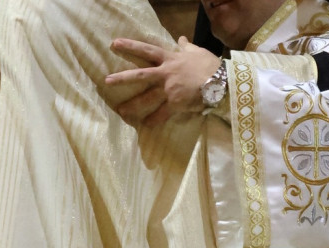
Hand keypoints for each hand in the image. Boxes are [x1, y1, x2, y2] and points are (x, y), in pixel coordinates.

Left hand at [105, 36, 220, 126]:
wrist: (221, 81)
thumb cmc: (210, 65)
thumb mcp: (197, 52)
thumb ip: (186, 46)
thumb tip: (181, 39)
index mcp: (170, 59)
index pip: (147, 50)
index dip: (130, 46)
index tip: (114, 44)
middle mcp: (166, 73)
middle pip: (140, 75)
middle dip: (122, 78)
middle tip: (107, 81)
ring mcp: (169, 89)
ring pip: (147, 98)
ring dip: (133, 105)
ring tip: (121, 112)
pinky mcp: (175, 103)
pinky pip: (162, 114)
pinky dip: (154, 121)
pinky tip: (146, 126)